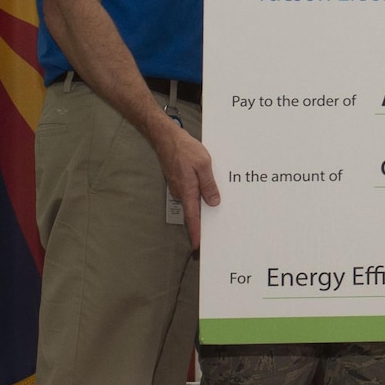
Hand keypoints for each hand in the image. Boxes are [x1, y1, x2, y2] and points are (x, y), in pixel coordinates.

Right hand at [152, 120, 219, 247]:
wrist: (167, 138)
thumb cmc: (185, 149)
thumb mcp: (204, 165)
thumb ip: (209, 185)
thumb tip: (213, 202)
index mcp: (187, 190)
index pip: (192, 217)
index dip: (196, 232)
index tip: (198, 246)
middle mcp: (181, 192)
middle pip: (193, 212)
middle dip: (202, 223)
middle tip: (213, 234)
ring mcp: (179, 187)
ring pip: (193, 201)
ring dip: (202, 207)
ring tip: (217, 214)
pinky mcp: (180, 182)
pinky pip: (191, 193)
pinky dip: (199, 196)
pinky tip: (208, 194)